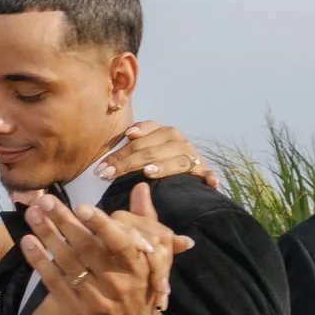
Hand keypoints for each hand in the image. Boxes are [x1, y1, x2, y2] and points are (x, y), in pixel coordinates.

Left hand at [21, 181, 187, 314]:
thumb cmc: (138, 290)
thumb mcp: (150, 260)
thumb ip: (144, 222)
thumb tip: (141, 187)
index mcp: (137, 267)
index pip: (119, 243)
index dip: (100, 225)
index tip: (82, 206)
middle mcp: (117, 283)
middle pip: (86, 248)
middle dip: (64, 222)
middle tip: (46, 201)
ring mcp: (95, 299)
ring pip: (67, 262)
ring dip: (47, 235)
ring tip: (33, 214)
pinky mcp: (76, 311)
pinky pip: (54, 282)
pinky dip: (40, 261)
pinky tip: (28, 242)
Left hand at [100, 119, 221, 190]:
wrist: (189, 172)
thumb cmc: (158, 160)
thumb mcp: (143, 149)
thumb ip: (131, 147)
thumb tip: (124, 140)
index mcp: (162, 132)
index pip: (140, 138)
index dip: (122, 150)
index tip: (105, 162)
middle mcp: (178, 140)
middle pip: (151, 150)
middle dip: (127, 163)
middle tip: (107, 175)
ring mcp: (193, 156)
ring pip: (176, 160)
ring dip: (163, 167)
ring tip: (147, 173)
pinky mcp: (205, 172)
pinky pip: (208, 174)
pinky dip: (209, 177)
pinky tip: (208, 183)